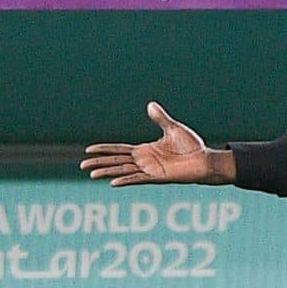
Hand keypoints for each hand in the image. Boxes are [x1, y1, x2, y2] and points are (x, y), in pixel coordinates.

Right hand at [81, 102, 234, 186]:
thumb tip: (150, 104)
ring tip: (92, 174)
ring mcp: (149, 170)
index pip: (119, 150)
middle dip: (99, 162)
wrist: (204, 160)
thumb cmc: (191, 146)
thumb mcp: (173, 129)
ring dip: (107, 172)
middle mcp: (144, 161)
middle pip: (116, 161)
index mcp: (144, 150)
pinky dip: (126, 180)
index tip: (89, 150)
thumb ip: (160, 118)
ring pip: (122, 171)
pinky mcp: (157, 178)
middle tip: (82, 165)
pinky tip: (113, 183)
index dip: (104, 149)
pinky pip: (137, 179)